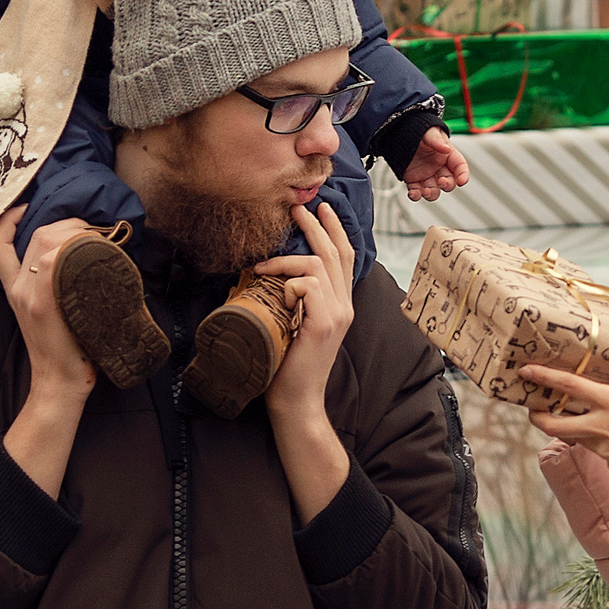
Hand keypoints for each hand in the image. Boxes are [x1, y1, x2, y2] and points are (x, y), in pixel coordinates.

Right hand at [0, 208, 96, 399]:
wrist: (58, 384)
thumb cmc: (63, 351)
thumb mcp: (48, 314)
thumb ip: (52, 288)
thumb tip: (79, 263)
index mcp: (14, 290)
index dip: (8, 220)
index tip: (26, 207)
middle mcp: (18, 289)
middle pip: (35, 235)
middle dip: (66, 222)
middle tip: (91, 229)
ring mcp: (31, 295)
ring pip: (48, 242)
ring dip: (78, 232)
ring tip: (99, 239)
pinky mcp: (47, 304)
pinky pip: (56, 262)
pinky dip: (78, 249)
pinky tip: (96, 249)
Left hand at [256, 201, 356, 422]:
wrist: (296, 400)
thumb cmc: (286, 366)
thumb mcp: (293, 325)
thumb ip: (295, 302)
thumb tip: (272, 275)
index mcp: (340, 305)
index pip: (344, 258)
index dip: (334, 231)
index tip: (321, 210)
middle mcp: (344, 306)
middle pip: (335, 253)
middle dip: (315, 226)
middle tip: (297, 208)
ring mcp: (337, 314)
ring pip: (317, 264)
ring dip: (287, 259)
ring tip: (263, 265)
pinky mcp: (324, 323)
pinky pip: (308, 285)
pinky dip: (288, 284)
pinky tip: (277, 298)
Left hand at [399, 127, 471, 201]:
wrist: (400, 131)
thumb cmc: (419, 130)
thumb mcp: (429, 132)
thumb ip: (436, 140)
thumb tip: (445, 148)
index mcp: (447, 155)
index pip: (460, 166)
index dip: (463, 174)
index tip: (462, 181)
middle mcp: (439, 167)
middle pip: (449, 182)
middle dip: (447, 185)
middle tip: (441, 182)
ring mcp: (426, 174)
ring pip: (434, 190)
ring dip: (431, 194)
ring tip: (426, 191)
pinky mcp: (413, 179)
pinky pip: (417, 191)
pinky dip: (416, 195)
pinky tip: (413, 194)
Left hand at [523, 332, 608, 476]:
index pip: (568, 386)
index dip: (544, 376)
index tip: (525, 370)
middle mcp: (599, 426)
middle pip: (552, 424)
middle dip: (535, 416)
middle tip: (532, 408)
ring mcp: (601, 448)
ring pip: (572, 436)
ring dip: (566, 425)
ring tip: (569, 414)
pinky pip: (595, 449)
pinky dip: (595, 439)